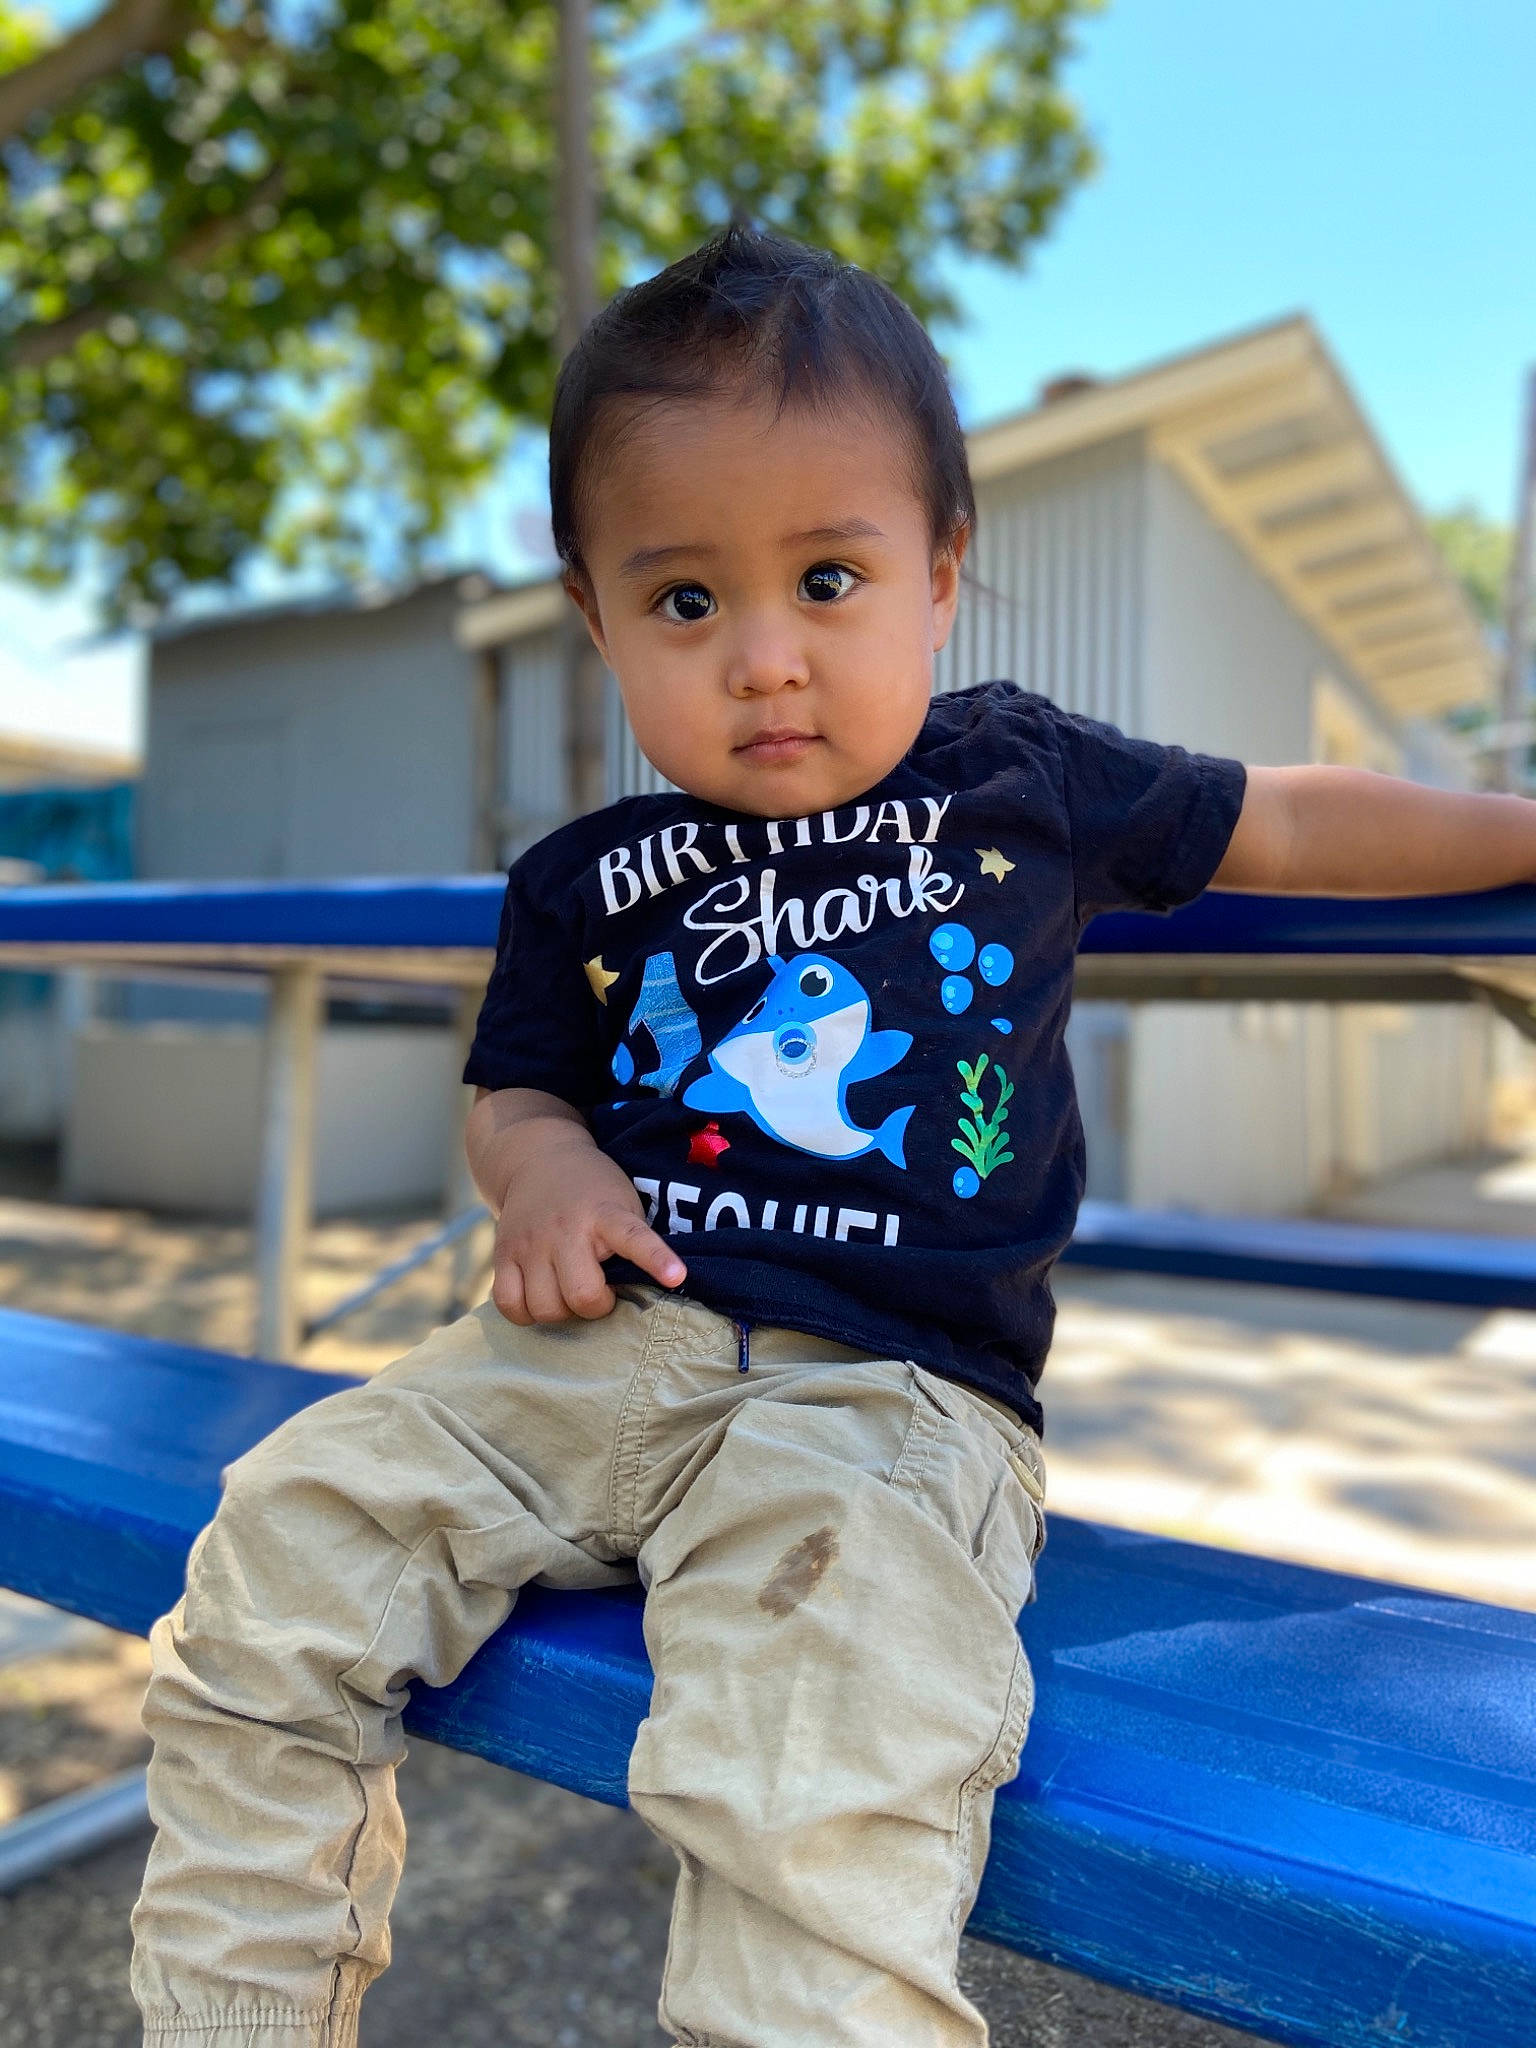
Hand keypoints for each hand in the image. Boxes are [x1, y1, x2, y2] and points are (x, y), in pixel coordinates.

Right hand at [488, 1117, 685, 1324]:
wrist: (539, 1160)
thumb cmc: (593, 1193)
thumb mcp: (622, 1203)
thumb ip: (631, 1242)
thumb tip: (642, 1294)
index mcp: (605, 1214)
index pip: (633, 1237)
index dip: (656, 1260)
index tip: (677, 1276)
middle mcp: (565, 1229)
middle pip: (582, 1295)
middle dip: (596, 1306)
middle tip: (600, 1292)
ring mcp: (530, 1243)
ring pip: (545, 1308)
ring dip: (562, 1312)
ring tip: (568, 1293)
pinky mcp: (503, 1254)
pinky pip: (509, 1305)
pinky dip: (526, 1313)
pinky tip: (539, 1299)